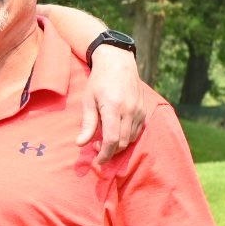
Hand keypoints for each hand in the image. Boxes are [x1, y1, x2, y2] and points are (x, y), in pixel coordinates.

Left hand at [80, 47, 145, 163]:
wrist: (119, 64)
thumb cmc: (98, 81)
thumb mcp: (88, 101)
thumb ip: (87, 124)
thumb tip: (80, 144)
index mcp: (114, 108)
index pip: (112, 139)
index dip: (104, 154)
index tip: (97, 161)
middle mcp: (130, 111)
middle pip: (123, 142)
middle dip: (110, 152)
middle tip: (96, 149)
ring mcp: (139, 111)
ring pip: (131, 139)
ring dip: (118, 146)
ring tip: (103, 142)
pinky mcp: (144, 110)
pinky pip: (137, 131)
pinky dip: (127, 138)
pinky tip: (115, 134)